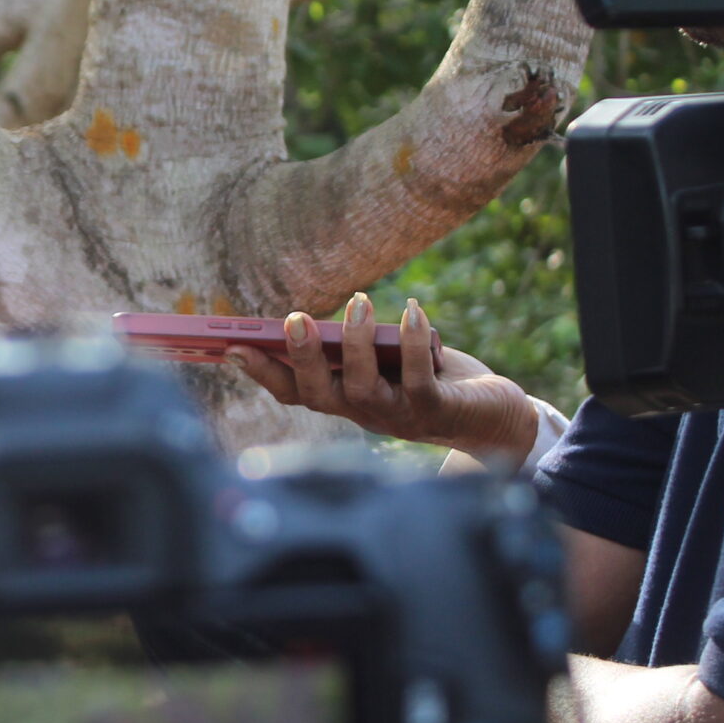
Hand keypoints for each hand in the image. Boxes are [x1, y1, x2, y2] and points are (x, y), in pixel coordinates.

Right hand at [233, 293, 540, 461]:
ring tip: (359, 303)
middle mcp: (365, 414)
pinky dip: (414, 344)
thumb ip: (356, 347)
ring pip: (364, 389)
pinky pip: (419, 381)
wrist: (492, 419)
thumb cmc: (433, 378)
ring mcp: (399, 417)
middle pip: (321, 396)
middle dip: (303, 357)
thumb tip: (317, 319)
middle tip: (293, 319)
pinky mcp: (438, 411)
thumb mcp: (388, 360)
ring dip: (358, 344)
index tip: (231, 348)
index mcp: (347, 400)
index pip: (295, 392)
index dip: (263, 373)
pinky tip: (414, 312)